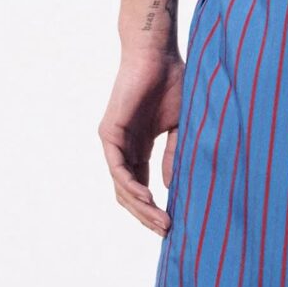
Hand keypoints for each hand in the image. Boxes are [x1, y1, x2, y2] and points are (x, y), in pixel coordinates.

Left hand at [99, 48, 185, 235]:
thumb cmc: (172, 82)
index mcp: (139, 147)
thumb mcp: (178, 127)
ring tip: (160, 222)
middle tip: (166, 231)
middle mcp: (123, 148)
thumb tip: (172, 186)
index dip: (154, 207)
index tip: (173, 224)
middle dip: (147, 215)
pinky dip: (131, 187)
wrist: (157, 55)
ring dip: (140, 207)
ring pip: (122, 186)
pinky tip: (147, 200)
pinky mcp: (109, 133)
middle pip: (129, 193)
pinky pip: (117, 169)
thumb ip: (173, 155)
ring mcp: (114, 142)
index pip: (141, 186)